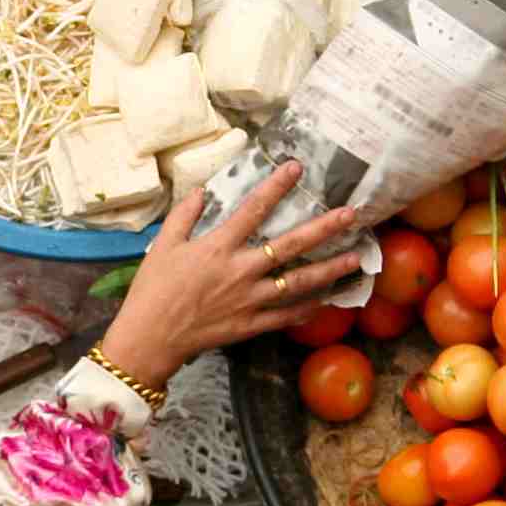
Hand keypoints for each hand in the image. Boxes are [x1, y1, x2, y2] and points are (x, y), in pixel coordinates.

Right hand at [95, 163, 366, 391]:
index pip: (254, 209)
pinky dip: (307, 309)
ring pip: (298, 283)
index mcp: (218, 247)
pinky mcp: (250, 324)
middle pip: (290, 245)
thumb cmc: (152, 290)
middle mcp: (241, 270)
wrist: (150, 338)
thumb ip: (184, 215)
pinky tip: (326, 300)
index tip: (296, 168)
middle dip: (323, 228)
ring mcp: (249, 299)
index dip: (276, 186)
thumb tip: (203, 190)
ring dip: (329, 270)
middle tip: (351, 214)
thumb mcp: (162, 246)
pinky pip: (285, 316)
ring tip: (355, 259)